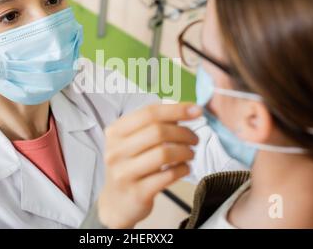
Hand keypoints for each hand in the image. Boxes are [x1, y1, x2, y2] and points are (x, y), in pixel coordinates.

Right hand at [98, 103, 201, 227]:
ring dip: (185, 151)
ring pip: (164, 154)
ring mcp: (124, 173)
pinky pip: (168, 176)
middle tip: (194, 139)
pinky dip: (182, 169)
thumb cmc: (130, 167)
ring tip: (190, 154)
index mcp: (115, 132)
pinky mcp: (137, 193)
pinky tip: (185, 168)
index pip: (149, 113)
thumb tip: (186, 109)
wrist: (116, 204)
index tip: (197, 110)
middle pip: (158, 132)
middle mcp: (116, 151)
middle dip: (183, 133)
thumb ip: (154, 125)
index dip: (176, 109)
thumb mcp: (133, 142)